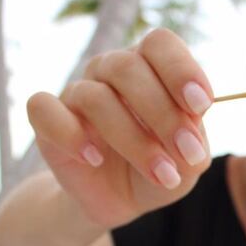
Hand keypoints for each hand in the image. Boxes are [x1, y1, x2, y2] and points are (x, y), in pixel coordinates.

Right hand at [26, 29, 213, 227]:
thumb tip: (190, 125)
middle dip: (164, 114)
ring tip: (162, 174)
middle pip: (128, 67)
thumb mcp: (188, 162)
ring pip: (96, 97)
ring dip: (134, 139)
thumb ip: (194, 141)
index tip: (201, 105)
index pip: (159, 44)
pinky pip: (44, 110)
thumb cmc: (160, 169)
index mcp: (150, 68)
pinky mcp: (48, 121)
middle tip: (188, 153)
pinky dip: (71, 135)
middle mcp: (111, 71)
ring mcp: (77, 93)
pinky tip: (95, 159)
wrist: (122, 202)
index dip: (180, 69)